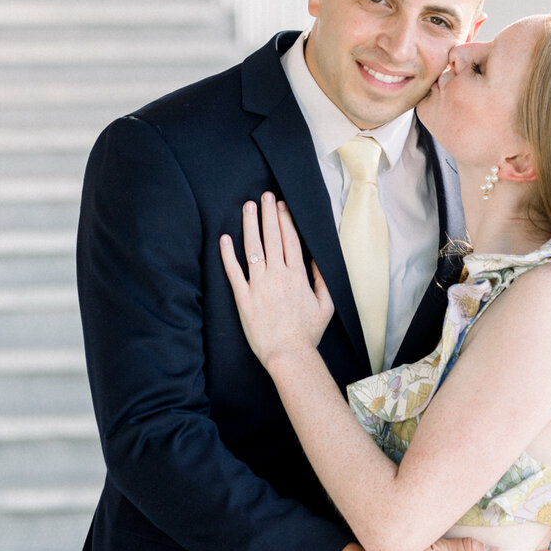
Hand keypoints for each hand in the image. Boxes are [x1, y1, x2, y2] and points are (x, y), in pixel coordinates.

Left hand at [221, 194, 333, 368]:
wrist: (288, 355)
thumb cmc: (307, 333)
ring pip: (253, 247)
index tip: (282, 206)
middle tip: (266, 195)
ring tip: (248, 206)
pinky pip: (233, 271)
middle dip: (269, 214)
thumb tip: (317, 260)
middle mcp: (277, 275)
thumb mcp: (326, 306)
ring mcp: (258, 285)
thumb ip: (322, 280)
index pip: (290, 240)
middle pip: (272, 237)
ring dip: (250, 224)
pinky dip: (228, 254)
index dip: (286, 220)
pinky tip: (224, 238)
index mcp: (297, 276)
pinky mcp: (243, 298)